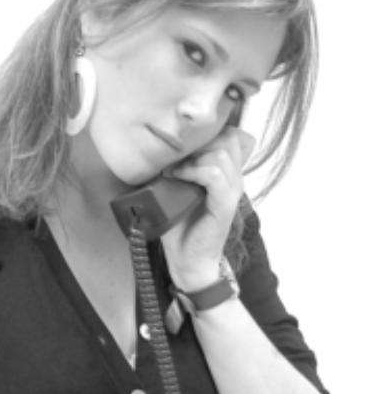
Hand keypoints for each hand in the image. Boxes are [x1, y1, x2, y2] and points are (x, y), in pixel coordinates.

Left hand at [160, 127, 254, 291]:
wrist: (188, 260)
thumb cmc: (181, 226)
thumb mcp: (177, 188)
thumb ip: (178, 166)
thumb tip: (159, 143)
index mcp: (226, 174)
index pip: (229, 136)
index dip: (206, 133)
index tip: (181, 145)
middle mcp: (234, 180)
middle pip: (227, 139)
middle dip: (199, 142)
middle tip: (177, 158)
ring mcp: (232, 192)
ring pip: (221, 154)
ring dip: (192, 158)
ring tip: (174, 170)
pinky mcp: (225, 205)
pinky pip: (214, 174)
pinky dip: (193, 171)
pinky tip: (177, 177)